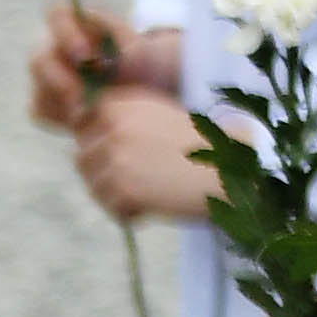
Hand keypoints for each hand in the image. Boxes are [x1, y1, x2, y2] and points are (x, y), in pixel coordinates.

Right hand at [28, 9, 173, 129]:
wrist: (142, 90)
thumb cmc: (139, 60)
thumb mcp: (140, 47)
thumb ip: (123, 39)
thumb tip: (101, 46)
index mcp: (75, 24)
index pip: (56, 14)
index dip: (65, 33)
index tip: (86, 55)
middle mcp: (55, 48)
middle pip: (39, 58)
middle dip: (58, 79)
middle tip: (80, 95)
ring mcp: (46, 76)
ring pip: (38, 87)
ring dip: (60, 102)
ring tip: (88, 112)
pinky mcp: (46, 101)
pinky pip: (41, 109)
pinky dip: (60, 117)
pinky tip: (84, 119)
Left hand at [71, 83, 215, 221]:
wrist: (233, 169)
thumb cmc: (204, 145)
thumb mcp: (163, 116)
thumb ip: (126, 120)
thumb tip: (85, 137)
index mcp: (126, 104)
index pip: (84, 120)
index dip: (98, 139)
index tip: (119, 152)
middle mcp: (116, 127)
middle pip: (83, 155)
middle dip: (102, 170)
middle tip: (136, 180)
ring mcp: (117, 158)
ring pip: (93, 184)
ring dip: (114, 194)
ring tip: (149, 194)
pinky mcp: (123, 188)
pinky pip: (110, 206)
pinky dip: (129, 211)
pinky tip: (155, 205)